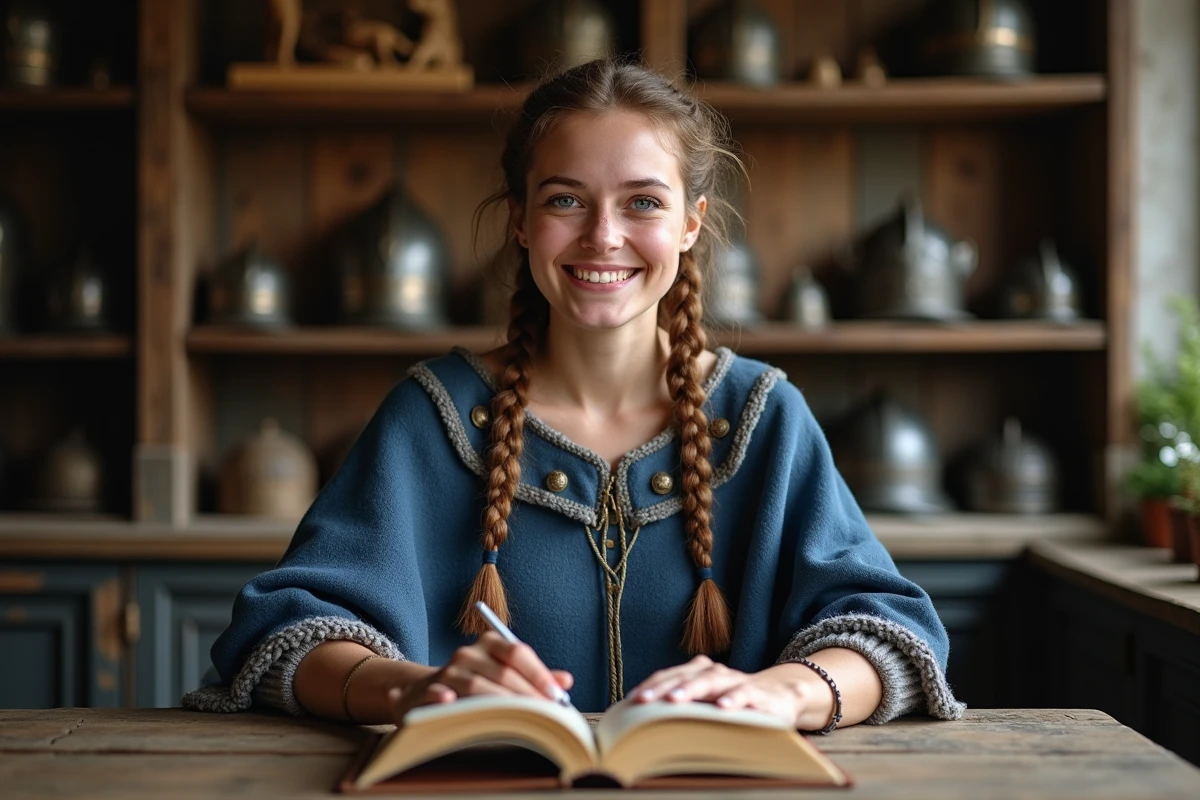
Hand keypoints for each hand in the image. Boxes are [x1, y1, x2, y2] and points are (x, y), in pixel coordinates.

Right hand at [386, 632, 573, 720]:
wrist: (424, 690)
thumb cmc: (476, 683)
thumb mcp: (504, 674)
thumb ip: (534, 677)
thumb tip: (566, 682)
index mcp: (489, 643)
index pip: (517, 652)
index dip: (538, 674)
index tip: (556, 697)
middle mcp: (467, 653)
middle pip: (502, 672)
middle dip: (527, 697)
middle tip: (545, 717)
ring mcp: (446, 671)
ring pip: (476, 686)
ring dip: (500, 704)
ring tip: (519, 721)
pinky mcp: (426, 691)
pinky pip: (437, 693)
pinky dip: (444, 697)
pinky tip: (451, 702)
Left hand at [628, 655, 827, 729]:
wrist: (780, 696)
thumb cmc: (734, 702)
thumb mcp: (707, 705)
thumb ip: (682, 710)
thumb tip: (644, 724)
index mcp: (699, 674)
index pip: (670, 676)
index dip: (650, 686)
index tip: (630, 699)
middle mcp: (715, 673)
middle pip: (685, 676)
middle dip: (662, 687)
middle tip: (643, 699)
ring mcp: (736, 681)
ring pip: (711, 681)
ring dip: (692, 689)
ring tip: (674, 699)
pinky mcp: (759, 694)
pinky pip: (745, 694)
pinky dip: (734, 698)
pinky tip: (723, 706)